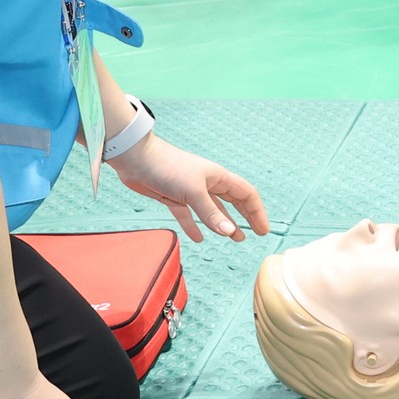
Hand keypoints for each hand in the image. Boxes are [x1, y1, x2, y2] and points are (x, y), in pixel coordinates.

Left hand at [107, 134, 269, 243]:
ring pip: (213, 210)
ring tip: (234, 238)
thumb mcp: (193, 192)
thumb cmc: (168, 167)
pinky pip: (189, 216)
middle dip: (245, 217)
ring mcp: (191, 192)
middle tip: (255, 233)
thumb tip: (229, 231)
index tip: (262, 230)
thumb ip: (210, 213)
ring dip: (223, 223)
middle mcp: (208, 184)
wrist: (136, 159)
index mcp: (218, 177)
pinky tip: (199, 238)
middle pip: (233, 202)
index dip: (257, 212)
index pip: (246, 194)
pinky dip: (195, 226)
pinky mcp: (174, 198)